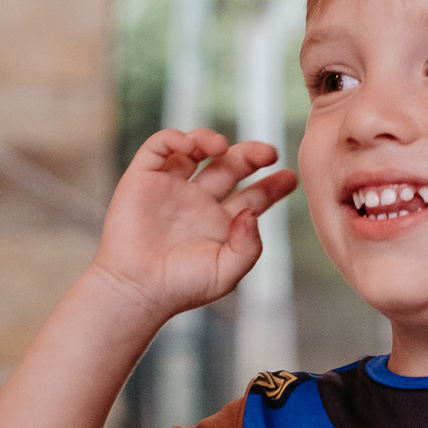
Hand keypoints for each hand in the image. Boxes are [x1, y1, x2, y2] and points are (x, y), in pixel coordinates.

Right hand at [93, 128, 296, 318]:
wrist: (137, 289)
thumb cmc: (181, 288)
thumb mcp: (227, 273)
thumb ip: (249, 246)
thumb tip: (252, 210)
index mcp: (222, 222)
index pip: (254, 195)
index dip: (272, 185)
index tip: (290, 178)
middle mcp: (199, 201)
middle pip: (231, 166)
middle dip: (251, 155)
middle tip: (268, 153)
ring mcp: (172, 188)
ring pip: (197, 149)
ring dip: (212, 140)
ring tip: (221, 147)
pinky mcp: (143, 178)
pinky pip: (160, 146)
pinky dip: (175, 137)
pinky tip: (190, 146)